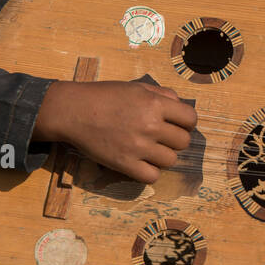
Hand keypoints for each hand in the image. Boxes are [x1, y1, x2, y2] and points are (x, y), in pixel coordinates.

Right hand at [32, 80, 196, 183]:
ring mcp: (138, 147)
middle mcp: (150, 126)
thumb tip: (180, 105)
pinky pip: (152, 177)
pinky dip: (150, 172)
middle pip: (183, 141)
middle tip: (161, 137)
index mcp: (155, 104)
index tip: (177, 124)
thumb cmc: (104, 96)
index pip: (191, 119)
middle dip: (175, 139)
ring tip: (149, 149)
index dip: (186, 122)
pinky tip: (141, 163)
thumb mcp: (136, 87)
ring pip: (171, 160)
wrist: (72, 111)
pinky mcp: (124, 164)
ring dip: (162, 156)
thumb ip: (162, 94)